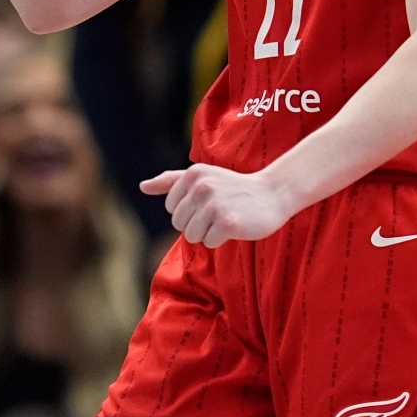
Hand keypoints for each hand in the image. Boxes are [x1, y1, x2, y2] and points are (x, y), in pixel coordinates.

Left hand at [141, 164, 291, 247]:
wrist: (273, 193)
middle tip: (219, 212)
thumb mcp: (202, 177)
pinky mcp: (227, 222)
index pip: (172, 209)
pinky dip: (222, 239)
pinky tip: (236, 225)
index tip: (209, 202)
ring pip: (192, 236)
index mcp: (193, 174)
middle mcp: (201, 186)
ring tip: (226, 218)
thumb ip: (171, 181)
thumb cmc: (234, 187)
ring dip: (209, 233)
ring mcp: (214, 204)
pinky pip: (209, 243)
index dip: (190, 212)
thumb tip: (142, 187)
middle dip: (198, 224)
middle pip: (180, 224)